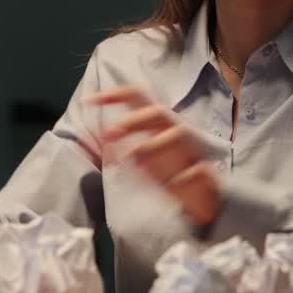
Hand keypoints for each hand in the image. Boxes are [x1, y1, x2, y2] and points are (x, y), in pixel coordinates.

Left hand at [88, 85, 219, 226]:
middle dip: (132, 120)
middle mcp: (176, 130)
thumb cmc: (168, 171)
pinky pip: (196, 168)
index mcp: (159, 123)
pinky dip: (182, 175)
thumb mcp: (140, 158)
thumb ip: (116, 147)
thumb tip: (88, 140)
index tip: (90, 100)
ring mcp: (193, 150)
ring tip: (133, 159)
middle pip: (158, 112)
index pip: (139, 97)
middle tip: (108, 134)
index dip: (115, 94)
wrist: (202, 198)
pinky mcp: (205, 172)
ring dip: (154, 144)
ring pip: (178, 134)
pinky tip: (171, 183)